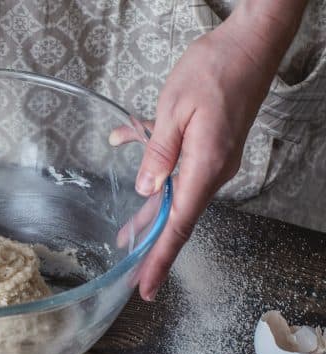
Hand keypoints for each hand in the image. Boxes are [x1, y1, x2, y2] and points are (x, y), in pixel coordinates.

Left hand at [110, 0, 304, 300]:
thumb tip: (145, 191)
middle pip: (176, 217)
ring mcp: (214, 161)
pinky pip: (180, 168)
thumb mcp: (173, 109)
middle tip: (134, 277)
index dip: (159, 258)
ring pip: (174, 194)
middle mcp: (213, 171)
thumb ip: (158, 153)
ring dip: (149, 211)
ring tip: (125, 233)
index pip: (177, 224)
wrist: (250, 45)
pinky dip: (157, 169)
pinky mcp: (211, 148)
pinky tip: (132, 150)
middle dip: (152, 246)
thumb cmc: (214, 70)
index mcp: (205, 166)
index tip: (146, 287)